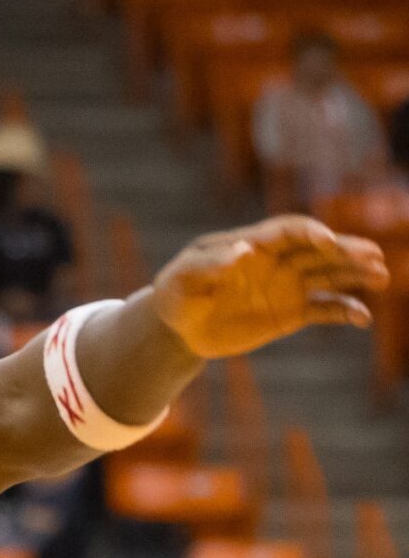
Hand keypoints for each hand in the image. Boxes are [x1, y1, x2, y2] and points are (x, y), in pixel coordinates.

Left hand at [150, 215, 384, 358]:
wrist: (180, 327)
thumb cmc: (177, 294)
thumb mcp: (180, 278)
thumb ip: (206, 264)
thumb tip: (242, 252)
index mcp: (253, 243)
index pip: (289, 230)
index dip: (310, 232)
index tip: (327, 242)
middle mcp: (277, 261)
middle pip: (319, 250)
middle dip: (346, 251)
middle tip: (373, 256)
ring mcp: (288, 285)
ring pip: (330, 275)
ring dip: (356, 274)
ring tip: (382, 277)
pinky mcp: (292, 312)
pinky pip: (325, 309)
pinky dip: (345, 311)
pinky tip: (363, 318)